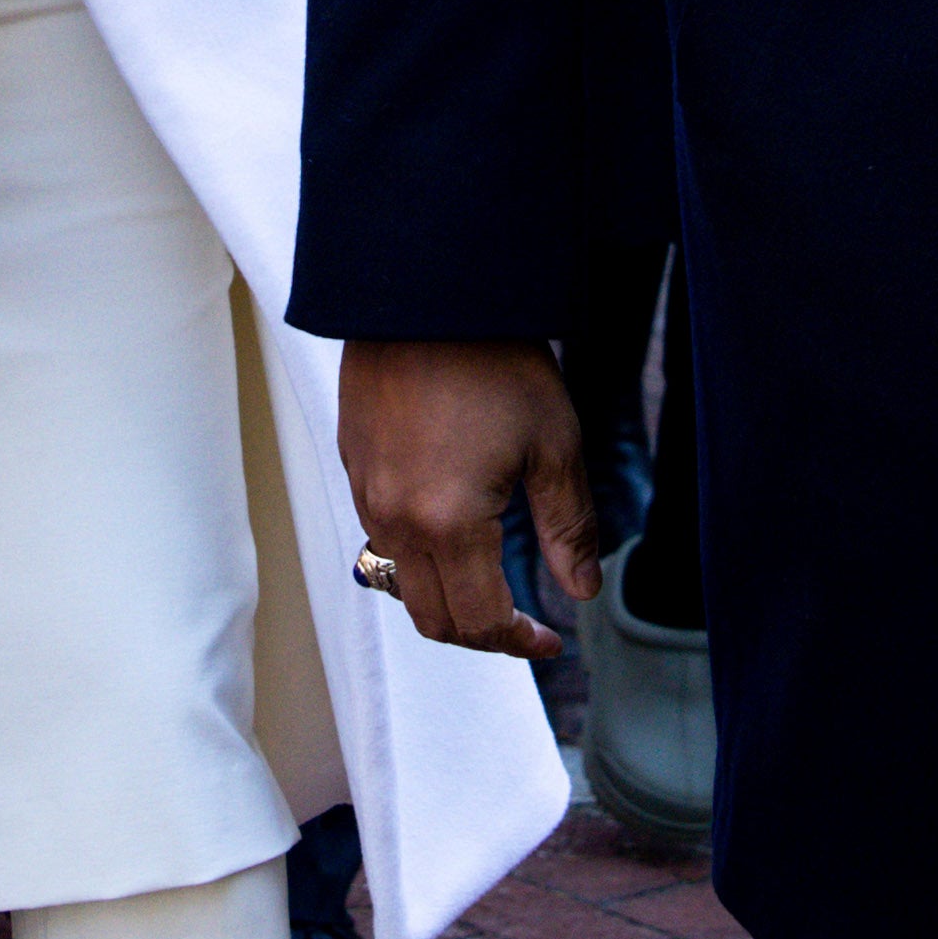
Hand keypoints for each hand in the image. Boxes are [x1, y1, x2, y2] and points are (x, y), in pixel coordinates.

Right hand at [339, 335, 592, 659]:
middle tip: (523, 623)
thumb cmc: (497, 362)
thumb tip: (582, 591)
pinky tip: (455, 528)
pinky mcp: (354, 468)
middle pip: (432, 619)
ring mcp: (367, 495)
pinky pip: (381, 540)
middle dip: (481, 634)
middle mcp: (396, 520)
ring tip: (491, 579)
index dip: (519, 643)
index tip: (552, 638)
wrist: (428, 295)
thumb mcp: (554, 446)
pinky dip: (418, 558)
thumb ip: (569, 529)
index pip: (479, 621)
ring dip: (446, 597)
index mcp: (449, 522)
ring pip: (400, 584)